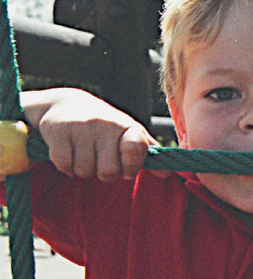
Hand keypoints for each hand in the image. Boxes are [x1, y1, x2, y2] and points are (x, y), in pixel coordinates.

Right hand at [25, 88, 158, 180]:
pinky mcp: (58, 131)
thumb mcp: (130, 134)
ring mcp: (81, 127)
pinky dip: (66, 167)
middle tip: (101, 160)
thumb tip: (168, 175)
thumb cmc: (106, 126)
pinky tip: (69, 153)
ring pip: (85, 171)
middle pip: (109, 172)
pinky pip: (64, 166)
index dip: (132, 167)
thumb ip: (148, 154)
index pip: (136, 150)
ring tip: (84, 154)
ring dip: (84, 170)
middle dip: (105, 174)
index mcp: (128, 127)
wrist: (66, 103)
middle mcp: (106, 124)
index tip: (128, 169)